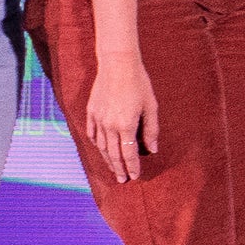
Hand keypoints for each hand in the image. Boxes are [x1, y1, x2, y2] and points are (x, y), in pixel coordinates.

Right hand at [81, 59, 158, 184]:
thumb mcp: (150, 106)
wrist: (117, 64)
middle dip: (119, 169)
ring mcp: (98, 119)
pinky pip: (92, 134)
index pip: (128, 154)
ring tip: (113, 169)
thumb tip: (152, 150)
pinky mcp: (91, 112)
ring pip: (102, 147)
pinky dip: (97, 145)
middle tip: (122, 180)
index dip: (132, 167)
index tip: (134, 177)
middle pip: (113, 154)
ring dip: (108, 160)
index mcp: (125, 125)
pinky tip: (101, 149)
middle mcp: (109, 126)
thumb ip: (151, 130)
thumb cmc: (138, 83)